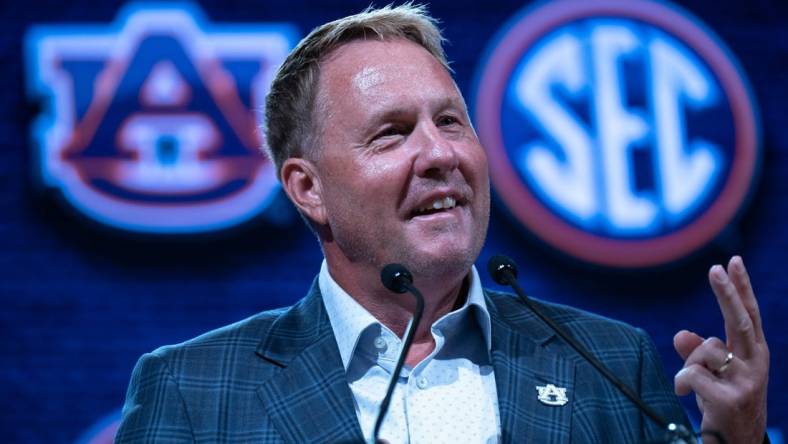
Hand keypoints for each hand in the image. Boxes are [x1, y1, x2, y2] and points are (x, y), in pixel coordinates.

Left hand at [673, 256, 768, 443]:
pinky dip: (681, 380)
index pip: (749, 314)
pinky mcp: (732, 398)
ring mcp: (747, 381)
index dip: (741, 288)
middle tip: (716, 268)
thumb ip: (696, 353)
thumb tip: (681, 334)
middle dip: (727, 293)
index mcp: (754, 352)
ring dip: (689, 362)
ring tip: (689, 384)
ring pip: (707, 349)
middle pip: (741, 320)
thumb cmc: (723, 404)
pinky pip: (693, 374)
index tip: (733, 261)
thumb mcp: (711, 374)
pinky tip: (684, 394)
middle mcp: (756, 363)